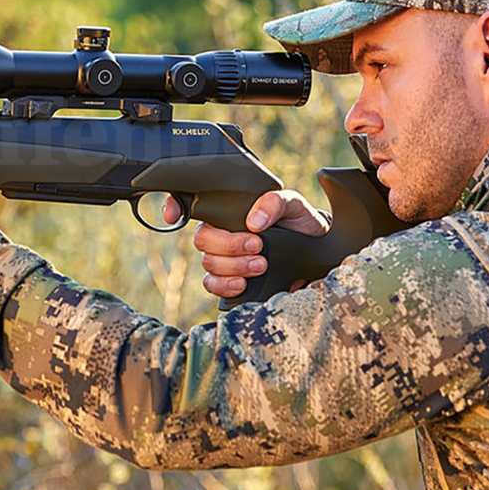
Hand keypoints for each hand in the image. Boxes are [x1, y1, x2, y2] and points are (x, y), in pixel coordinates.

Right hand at [165, 190, 328, 298]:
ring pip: (208, 264)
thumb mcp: (292, 204)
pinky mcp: (231, 280)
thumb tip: (253, 221)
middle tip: (258, 247)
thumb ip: (273, 203)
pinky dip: (225, 286)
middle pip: (203, 240)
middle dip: (229, 246)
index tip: (174, 216)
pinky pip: (212, 286)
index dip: (173, 207)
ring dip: (233, 266)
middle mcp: (221, 233)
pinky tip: (243, 284)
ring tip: (261, 265)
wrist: (314, 250)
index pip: (191, 203)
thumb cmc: (299, 221)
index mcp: (229, 210)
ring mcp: (224, 257)